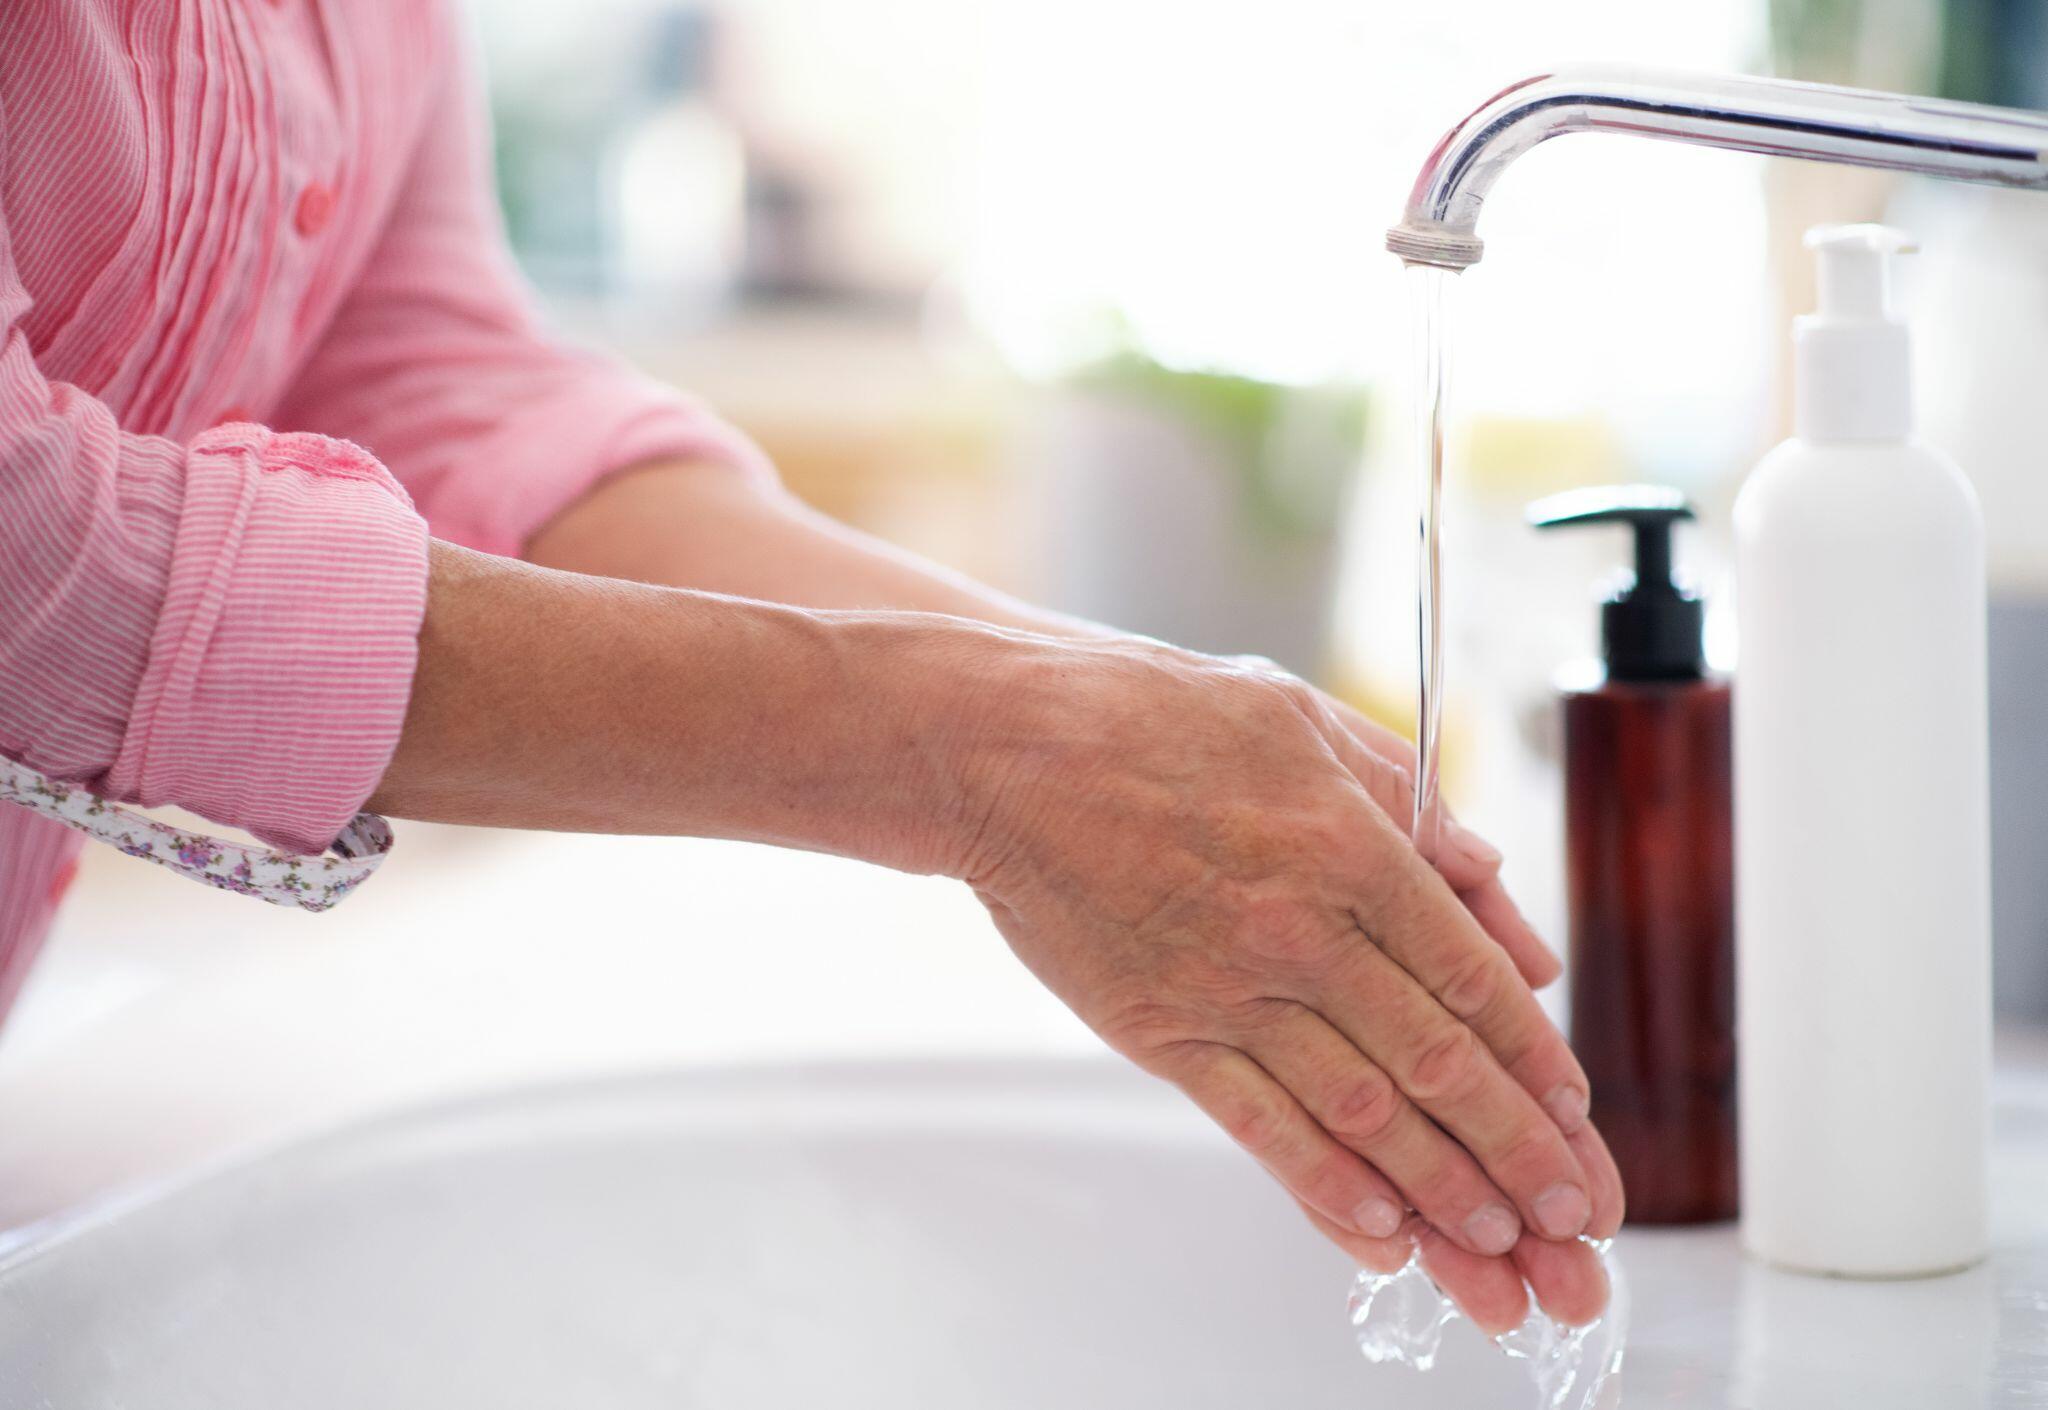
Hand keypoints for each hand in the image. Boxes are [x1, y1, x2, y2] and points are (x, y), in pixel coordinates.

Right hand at [944, 633, 1621, 1317]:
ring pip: (1360, 1113)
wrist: (1009, 749)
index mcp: (1350, 847)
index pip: (1473, 978)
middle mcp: (1301, 931)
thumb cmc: (1153, 718)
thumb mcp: (1307, 722)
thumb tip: (1495, 885)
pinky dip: (1324, 1188)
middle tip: (1569, 1217)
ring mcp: (1228, 991)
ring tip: (1497, 1244)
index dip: (1537, 1058)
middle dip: (1517, 1150)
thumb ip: (1412, 806)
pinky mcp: (1162, 1032)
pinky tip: (1377, 1233)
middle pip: (1436, 1062)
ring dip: (1439, 1188)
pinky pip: (1259, 1126)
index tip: (1576, 1113)